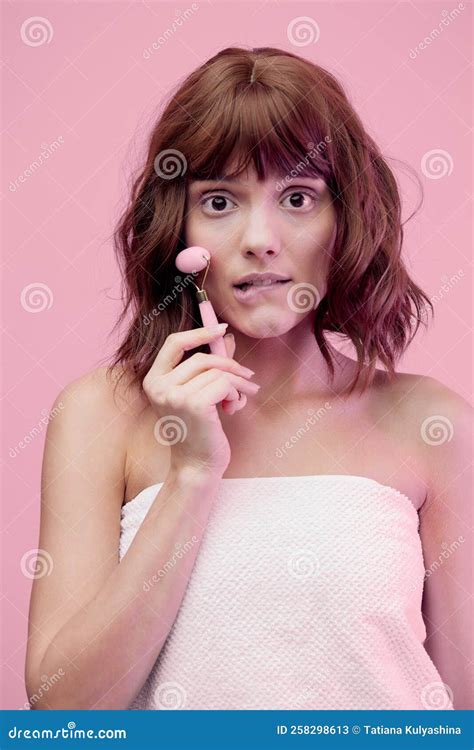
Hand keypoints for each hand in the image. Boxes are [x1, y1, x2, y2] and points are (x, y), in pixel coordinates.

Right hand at [142, 325, 259, 476]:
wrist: (196, 467)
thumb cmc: (198, 432)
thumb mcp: (200, 394)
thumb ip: (210, 367)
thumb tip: (226, 337)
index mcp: (153, 381)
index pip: (174, 343)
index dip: (199, 332)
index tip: (221, 328)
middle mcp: (158, 386)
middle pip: (202, 358)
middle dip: (230, 366)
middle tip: (248, 378)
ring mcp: (174, 395)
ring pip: (218, 372)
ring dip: (236, 385)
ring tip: (239, 400)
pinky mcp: (194, 404)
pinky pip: (225, 383)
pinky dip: (236, 394)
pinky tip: (233, 409)